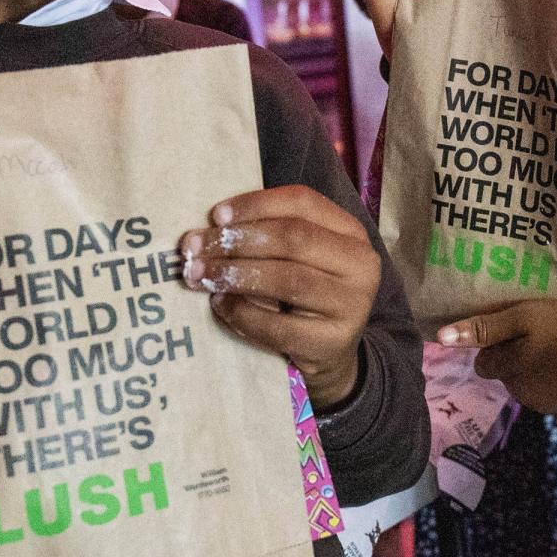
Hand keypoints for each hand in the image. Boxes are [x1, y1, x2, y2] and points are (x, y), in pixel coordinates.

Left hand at [179, 185, 379, 408]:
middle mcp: (361, 263)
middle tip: (195, 248)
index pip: (303, 202)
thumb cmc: (304, 295)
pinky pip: (279, 326)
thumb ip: (268, 236)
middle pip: (293, 239)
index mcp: (350, 232)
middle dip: (237, 240)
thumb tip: (208, 230)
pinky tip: (220, 305)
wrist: (330, 353)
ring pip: (287, 279)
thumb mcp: (299, 258)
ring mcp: (353, 304)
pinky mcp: (334, 342)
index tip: (215, 215)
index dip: (256, 204)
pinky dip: (243, 313)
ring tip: (200, 275)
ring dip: (235, 274)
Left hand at [437, 297, 556, 413]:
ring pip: (526, 382)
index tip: (514, 330)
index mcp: (506, 369)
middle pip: (504, 372)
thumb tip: (443, 338)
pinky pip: (548, 390)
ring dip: (535, 366)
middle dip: (515, 355)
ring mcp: (543, 403)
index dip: (495, 344)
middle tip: (539, 334)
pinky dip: (554, 378)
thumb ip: (486, 328)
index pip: (482, 361)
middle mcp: (518, 392)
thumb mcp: (526, 318)